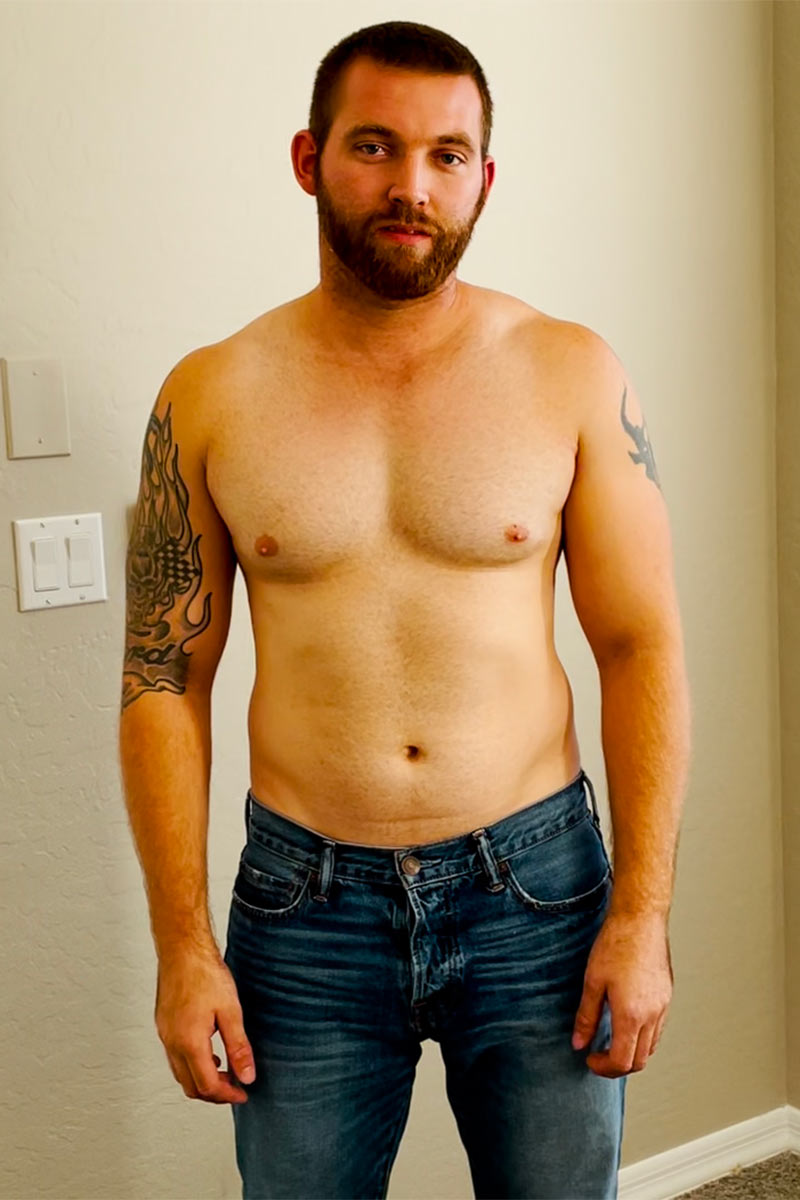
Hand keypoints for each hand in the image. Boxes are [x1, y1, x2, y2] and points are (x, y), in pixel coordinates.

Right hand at [155, 949, 255, 1102]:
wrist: (182, 949)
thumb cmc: (205, 974)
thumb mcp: (230, 1011)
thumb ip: (239, 1047)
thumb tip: (247, 1076)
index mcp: (189, 1043)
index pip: (208, 1086)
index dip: (228, 1095)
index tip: (243, 1093)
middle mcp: (172, 1043)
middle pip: (190, 1086)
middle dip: (214, 1093)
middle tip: (235, 1087)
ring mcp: (165, 1034)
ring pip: (180, 1073)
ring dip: (201, 1079)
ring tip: (225, 1071)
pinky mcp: (163, 1024)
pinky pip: (175, 1056)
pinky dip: (191, 1064)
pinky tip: (209, 1051)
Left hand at [571, 912, 672, 1076]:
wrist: (640, 919)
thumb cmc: (616, 944)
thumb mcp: (593, 981)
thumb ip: (586, 1016)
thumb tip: (578, 1043)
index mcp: (632, 1015)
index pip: (622, 1061)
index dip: (604, 1068)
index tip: (590, 1059)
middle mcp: (652, 1015)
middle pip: (640, 1060)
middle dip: (618, 1065)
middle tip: (599, 1056)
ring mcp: (663, 1006)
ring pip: (652, 1046)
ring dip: (632, 1052)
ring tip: (611, 1040)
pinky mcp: (667, 996)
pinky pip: (658, 1029)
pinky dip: (643, 1037)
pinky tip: (627, 1023)